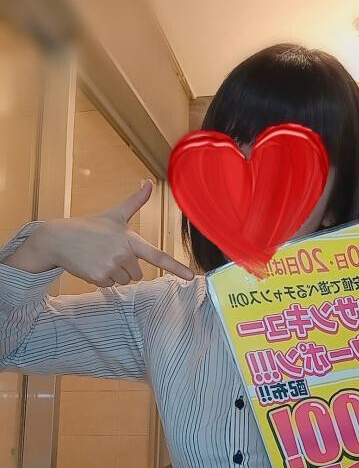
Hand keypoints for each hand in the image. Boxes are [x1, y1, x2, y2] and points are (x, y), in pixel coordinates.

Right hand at [28, 180, 192, 285]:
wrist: (58, 238)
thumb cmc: (89, 226)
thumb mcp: (115, 214)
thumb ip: (136, 201)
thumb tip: (149, 182)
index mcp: (130, 239)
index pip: (158, 255)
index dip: (176, 267)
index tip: (191, 277)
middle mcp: (123, 253)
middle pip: (138, 273)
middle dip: (126, 266)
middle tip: (109, 252)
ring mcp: (111, 266)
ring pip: (124, 281)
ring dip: (114, 273)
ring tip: (100, 257)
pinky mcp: (99, 278)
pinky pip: (110, 285)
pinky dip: (102, 278)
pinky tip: (92, 265)